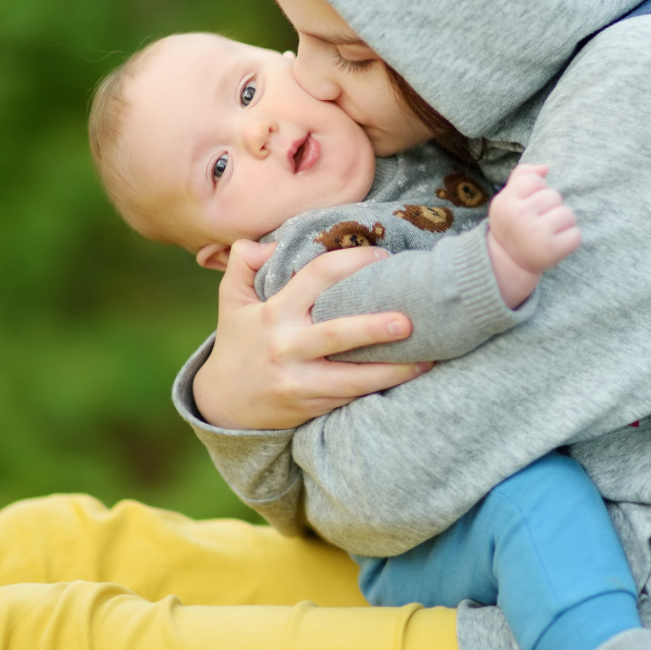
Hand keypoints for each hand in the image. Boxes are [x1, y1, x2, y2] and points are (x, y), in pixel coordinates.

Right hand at [192, 240, 430, 429]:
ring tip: (427, 358)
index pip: (317, 277)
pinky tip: (412, 376)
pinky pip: (353, 396)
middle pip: (338, 335)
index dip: (351, 262)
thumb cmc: (239, 343)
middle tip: (409, 320)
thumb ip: (244, 262)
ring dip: (392, 370)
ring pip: (353, 378)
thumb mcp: (231, 300)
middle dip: (375, 328)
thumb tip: (269, 243)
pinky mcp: (313, 406)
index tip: (383, 257)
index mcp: (274, 313)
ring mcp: (301, 382)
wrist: (224, 405)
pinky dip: (382, 387)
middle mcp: (288, 347)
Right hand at [486, 164, 580, 308]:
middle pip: (553, 195)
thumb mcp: (508, 198)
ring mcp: (535, 234)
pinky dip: (570, 239)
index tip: (526, 206)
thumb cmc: (512, 223)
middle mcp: (518, 217)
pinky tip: (555, 244)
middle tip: (536, 222)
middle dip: (550, 207)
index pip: (534, 180)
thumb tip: (545, 168)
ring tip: (547, 232)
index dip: (535, 191)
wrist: (509, 262)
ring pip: (567, 214)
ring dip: (562, 222)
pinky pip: (576, 234)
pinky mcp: (551, 251)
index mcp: (505, 202)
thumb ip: (522, 176)